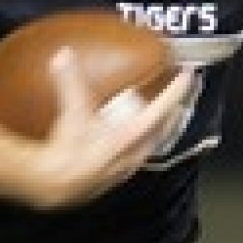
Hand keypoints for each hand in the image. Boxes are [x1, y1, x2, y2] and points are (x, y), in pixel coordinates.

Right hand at [31, 47, 194, 207]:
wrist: (53, 187)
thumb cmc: (67, 153)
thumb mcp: (72, 111)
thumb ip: (70, 81)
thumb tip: (65, 56)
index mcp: (131, 135)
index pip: (163, 108)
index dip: (177, 89)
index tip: (189, 74)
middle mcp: (135, 152)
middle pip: (165, 129)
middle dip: (174, 110)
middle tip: (180, 95)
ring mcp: (127, 167)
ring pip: (152, 144)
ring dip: (158, 128)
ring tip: (158, 115)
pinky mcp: (115, 176)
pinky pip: (136, 155)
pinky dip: (139, 142)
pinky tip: (128, 138)